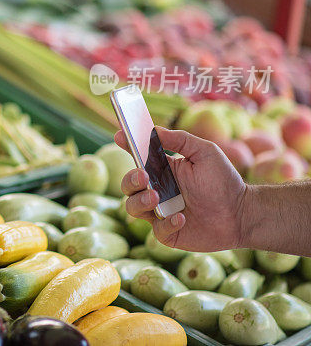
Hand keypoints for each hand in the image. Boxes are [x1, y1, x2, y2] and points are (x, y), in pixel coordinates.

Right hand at [115, 127, 248, 251]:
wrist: (242, 214)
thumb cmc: (224, 181)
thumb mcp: (205, 152)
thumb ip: (180, 140)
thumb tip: (154, 130)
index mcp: (162, 170)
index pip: (138, 157)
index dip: (126, 146)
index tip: (120, 136)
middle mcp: (157, 191)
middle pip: (128, 185)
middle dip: (130, 180)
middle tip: (144, 176)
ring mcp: (160, 213)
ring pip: (132, 207)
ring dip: (140, 201)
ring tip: (157, 197)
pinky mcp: (168, 233)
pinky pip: (156, 230)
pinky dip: (166, 223)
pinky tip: (182, 218)